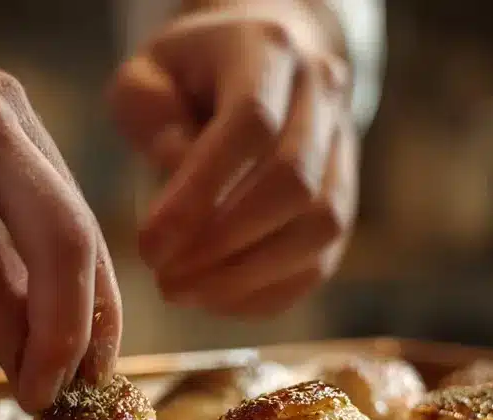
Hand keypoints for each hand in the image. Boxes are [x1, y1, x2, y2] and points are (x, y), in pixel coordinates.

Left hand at [109, 0, 357, 316]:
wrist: (262, 60)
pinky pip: (322, 259)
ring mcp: (345, 146)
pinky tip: (217, 298)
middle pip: (294, 182)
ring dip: (249, 276)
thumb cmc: (188, 74)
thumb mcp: (146, 76)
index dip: (200, 196)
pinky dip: (269, 291)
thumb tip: (181, 191)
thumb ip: (152, 120)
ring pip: (321, 227)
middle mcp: (322, 91)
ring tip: (184, 292)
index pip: (251, 125)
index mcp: (269, 48)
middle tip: (164, 278)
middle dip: (224, 245)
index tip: (149, 247)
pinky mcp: (346, 196)